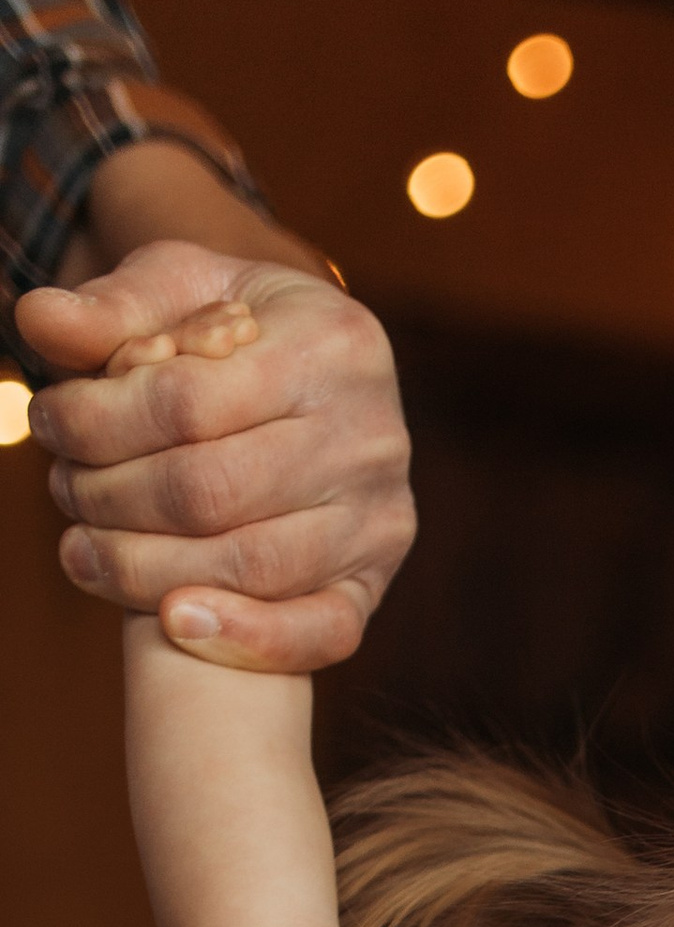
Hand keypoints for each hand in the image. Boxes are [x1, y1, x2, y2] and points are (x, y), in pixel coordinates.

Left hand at [11, 243, 412, 670]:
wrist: (320, 373)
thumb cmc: (239, 328)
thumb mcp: (182, 286)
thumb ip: (113, 306)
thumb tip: (39, 322)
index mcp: (332, 344)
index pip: (188, 403)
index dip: (97, 423)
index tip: (50, 423)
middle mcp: (371, 435)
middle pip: (211, 491)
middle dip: (111, 497)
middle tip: (64, 487)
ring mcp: (380, 518)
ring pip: (251, 567)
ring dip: (144, 568)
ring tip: (84, 550)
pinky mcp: (373, 581)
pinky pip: (322, 631)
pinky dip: (247, 640)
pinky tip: (172, 623)